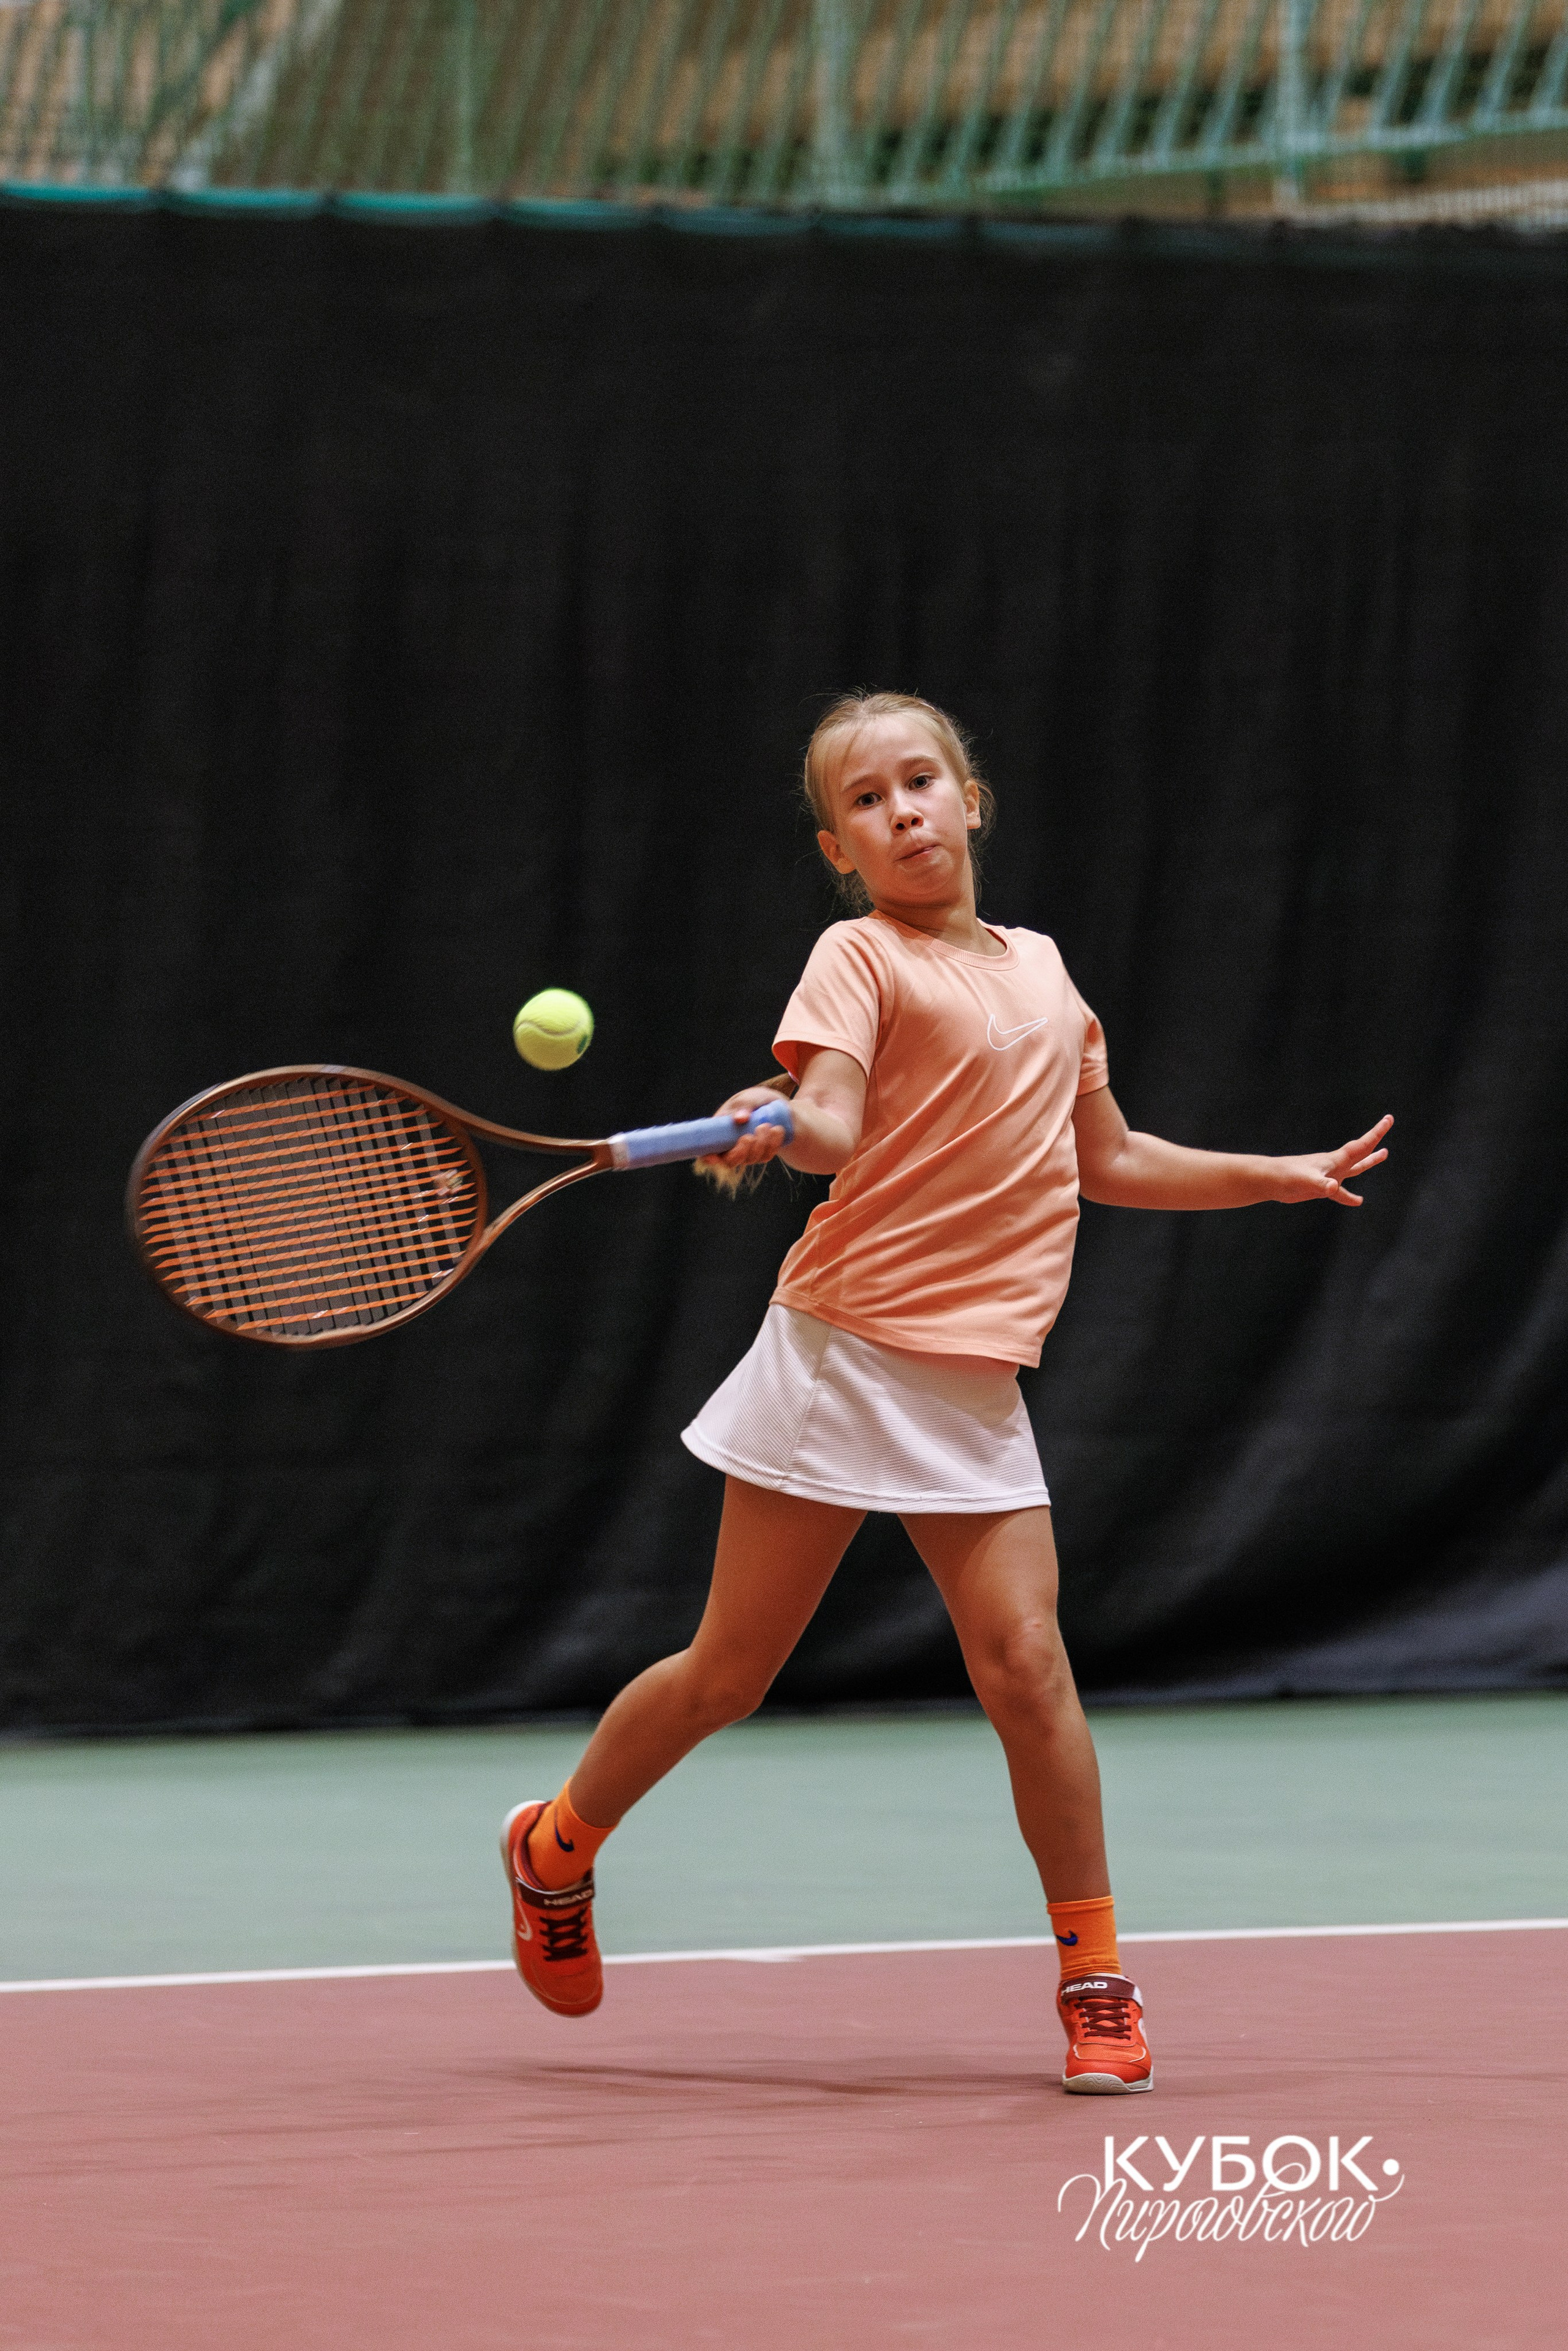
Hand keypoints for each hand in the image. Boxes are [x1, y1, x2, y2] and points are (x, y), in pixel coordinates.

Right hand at [710, 1086, 793, 1169]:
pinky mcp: (762, 1154)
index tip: (714, 1157)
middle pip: (730, 1162)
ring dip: (760, 1144)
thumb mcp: (749, 1097)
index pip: (708, 1152)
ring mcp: (747, 1152)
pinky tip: (777, 1130)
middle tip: (749, 1136)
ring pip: (750, 1159)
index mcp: (719, 1133)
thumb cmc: (756, 1100)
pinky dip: (773, 1144)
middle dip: (740, 1152)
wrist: (777, 1106)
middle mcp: (731, 1146)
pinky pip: (766, 1156)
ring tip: (766, 1125)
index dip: (708, 1158)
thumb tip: (740, 1119)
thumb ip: (743, 1105)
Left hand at [1271, 1114, 1392, 1205]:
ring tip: (1384, 1154)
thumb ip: (1322, 1185)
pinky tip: (1358, 1201)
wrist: (1270, 1180)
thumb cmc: (1287, 1177)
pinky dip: (1349, 1196)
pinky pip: (1340, 1192)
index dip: (1377, 1132)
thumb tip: (1334, 1188)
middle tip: (1387, 1122)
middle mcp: (1335, 1164)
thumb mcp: (1307, 1182)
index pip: (1362, 1145)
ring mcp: (1329, 1175)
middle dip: (1375, 1138)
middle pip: (1361, 1150)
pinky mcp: (1321, 1187)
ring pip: (1355, 1168)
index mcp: (1336, 1159)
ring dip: (1369, 1161)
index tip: (1388, 1118)